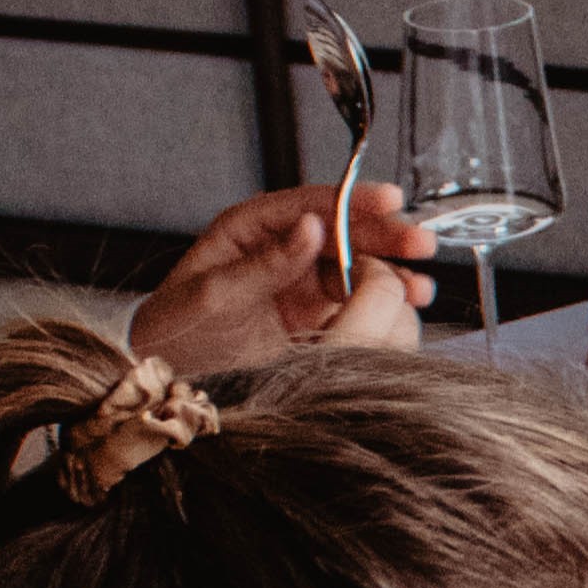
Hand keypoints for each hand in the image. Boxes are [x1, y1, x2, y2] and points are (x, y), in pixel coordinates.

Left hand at [132, 181, 435, 369]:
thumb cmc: (176, 333)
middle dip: (384, 236)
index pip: (309, 206)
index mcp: (250, 231)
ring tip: (419, 287)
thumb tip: (311, 227)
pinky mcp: (314, 318)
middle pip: (342, 234)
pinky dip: (385, 304)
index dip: (352, 201)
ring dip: (390, 274)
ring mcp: (300, 284)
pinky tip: (407, 307)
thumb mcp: (214, 296)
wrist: (167, 385)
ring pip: (356, 268)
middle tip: (419, 243)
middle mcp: (280, 251)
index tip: (390, 201)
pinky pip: (357, 303)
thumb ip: (265, 262)